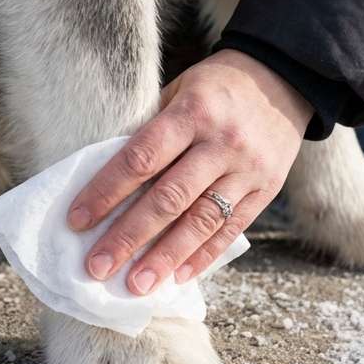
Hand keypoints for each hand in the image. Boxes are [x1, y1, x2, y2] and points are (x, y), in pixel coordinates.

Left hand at [67, 49, 314, 294]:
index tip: (77, 220)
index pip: (141, 158)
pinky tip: (177, 277)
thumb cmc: (217, 86)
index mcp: (192, 113)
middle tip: (97, 267)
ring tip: (136, 285)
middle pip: (168, 198)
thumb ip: (152, 131)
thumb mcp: (181, 90)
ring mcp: (247, 170)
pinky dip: (203, 256)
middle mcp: (221, 143)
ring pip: (201, 221)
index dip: (106, 191)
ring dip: (165, 257)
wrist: (285, 78)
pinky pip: (231, 229)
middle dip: (129, 236)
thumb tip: (111, 181)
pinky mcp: (266, 190)